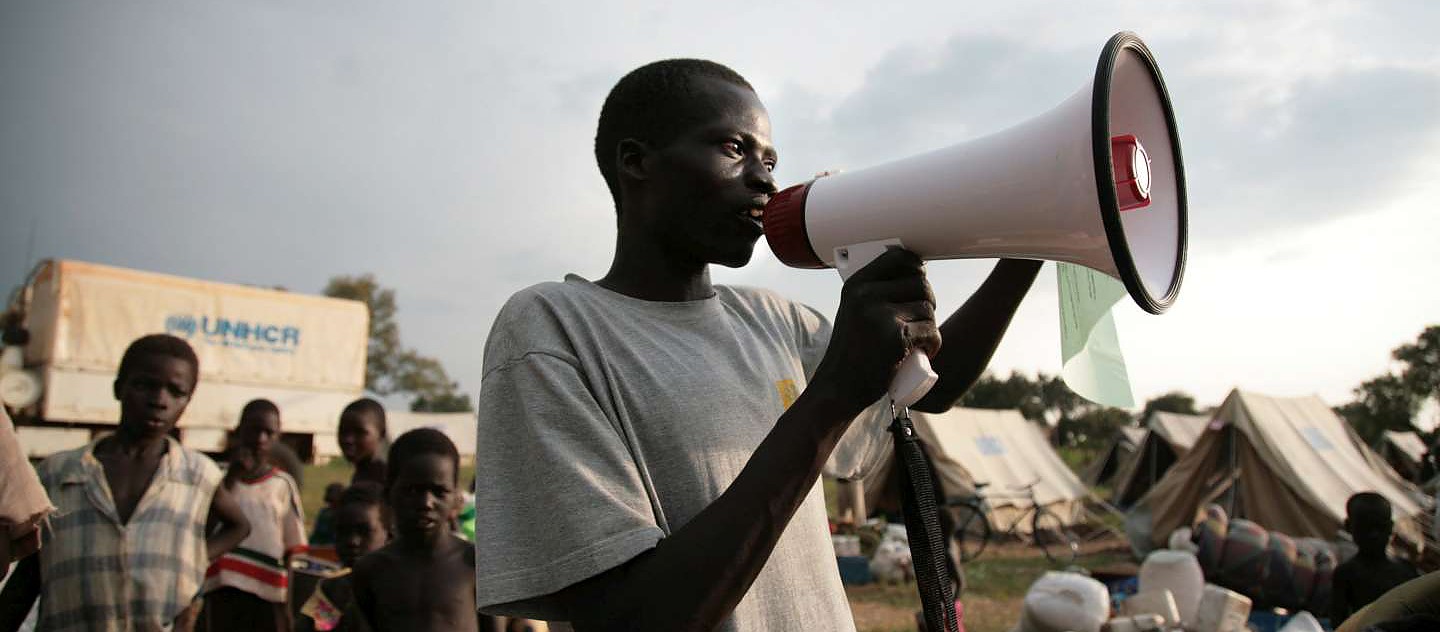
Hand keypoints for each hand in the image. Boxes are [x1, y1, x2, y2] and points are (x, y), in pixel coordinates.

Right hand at [813, 247, 938, 411]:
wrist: (838, 388)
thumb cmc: (852, 351)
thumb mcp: (853, 312)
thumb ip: (874, 293)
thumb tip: (916, 273)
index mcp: (856, 285)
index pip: (898, 257)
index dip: (917, 267)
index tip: (919, 279)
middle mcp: (866, 296)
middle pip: (920, 283)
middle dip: (927, 301)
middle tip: (920, 320)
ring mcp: (881, 316)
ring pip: (928, 308)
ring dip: (930, 325)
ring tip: (918, 340)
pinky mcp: (897, 337)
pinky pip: (931, 331)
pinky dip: (933, 343)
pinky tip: (924, 351)